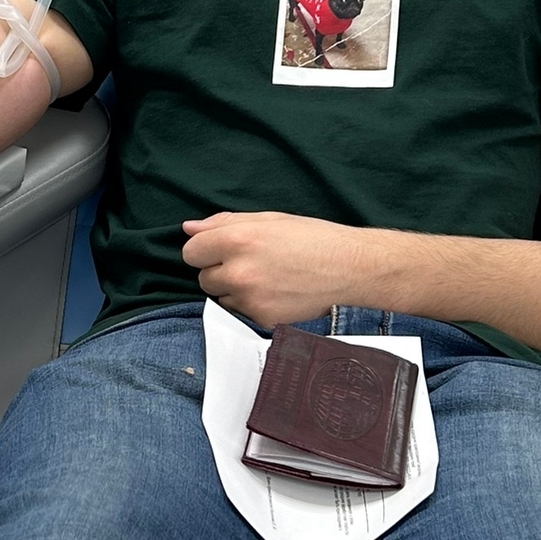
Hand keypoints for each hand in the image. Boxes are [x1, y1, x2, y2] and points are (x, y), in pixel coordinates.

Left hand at [180, 211, 365, 329]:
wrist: (350, 268)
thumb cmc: (313, 239)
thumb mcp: (268, 220)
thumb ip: (223, 223)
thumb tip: (190, 228)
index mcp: (238, 240)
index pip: (191, 252)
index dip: (205, 250)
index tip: (220, 251)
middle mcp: (239, 272)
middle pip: (203, 278)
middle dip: (220, 271)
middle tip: (252, 263)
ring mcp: (250, 299)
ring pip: (221, 298)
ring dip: (235, 290)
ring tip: (267, 277)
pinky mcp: (262, 319)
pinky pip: (242, 313)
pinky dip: (253, 305)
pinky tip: (277, 292)